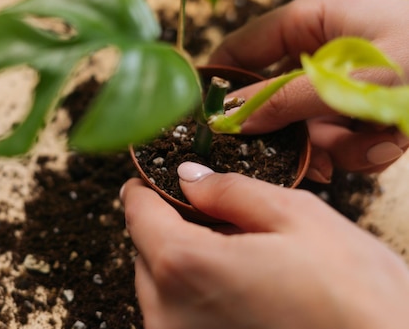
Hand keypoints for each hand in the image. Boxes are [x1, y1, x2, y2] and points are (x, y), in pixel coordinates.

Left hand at [120, 163, 408, 328]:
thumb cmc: (356, 298)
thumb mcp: (297, 218)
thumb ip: (229, 192)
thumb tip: (189, 178)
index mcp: (186, 266)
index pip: (138, 213)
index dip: (146, 189)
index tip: (155, 178)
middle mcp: (168, 314)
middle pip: (145, 251)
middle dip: (171, 227)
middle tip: (213, 217)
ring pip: (160, 286)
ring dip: (185, 264)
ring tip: (238, 257)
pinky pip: (177, 316)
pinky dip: (196, 296)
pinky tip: (240, 290)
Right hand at [210, 0, 408, 180]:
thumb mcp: (355, 80)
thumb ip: (286, 100)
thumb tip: (229, 116)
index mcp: (312, 18)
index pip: (241, 47)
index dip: (222, 83)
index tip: (209, 120)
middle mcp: (322, 45)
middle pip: (275, 97)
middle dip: (298, 131)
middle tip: (310, 157)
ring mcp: (342, 76)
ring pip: (308, 124)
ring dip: (338, 145)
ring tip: (377, 142)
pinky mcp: (362, 102)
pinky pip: (338, 135)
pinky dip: (361, 149)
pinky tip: (391, 143)